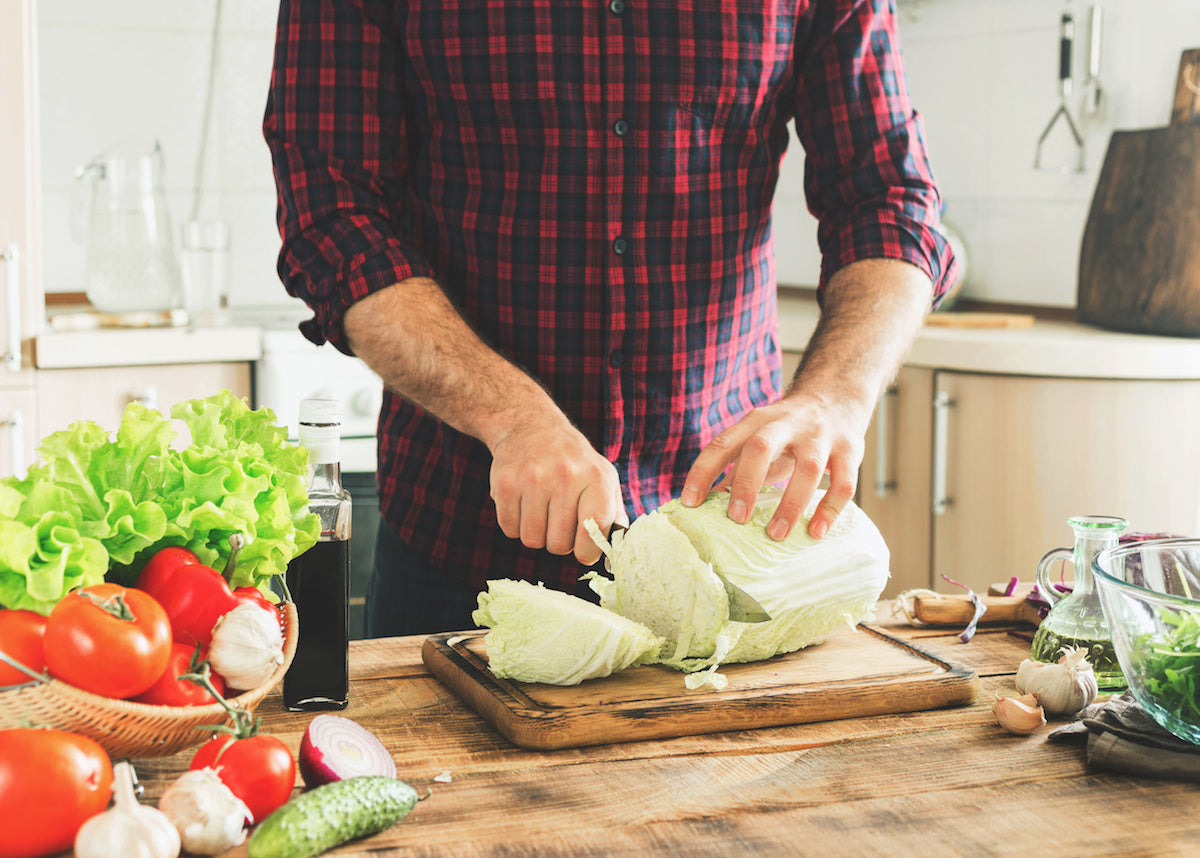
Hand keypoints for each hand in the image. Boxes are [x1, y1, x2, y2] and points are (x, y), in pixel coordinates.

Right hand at [488, 413, 626, 565]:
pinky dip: (515, 524)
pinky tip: (523, 502)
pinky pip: (509, 529)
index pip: (594, 528)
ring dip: (536, 534)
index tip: (584, 552)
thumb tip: (611, 561)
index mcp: (596, 477)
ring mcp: (532, 479)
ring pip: (532, 540)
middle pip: (559, 544)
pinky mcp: (504, 483)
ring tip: (541, 510)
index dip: (588, 550)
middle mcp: (565, 476)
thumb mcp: (602, 478)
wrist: (530, 426)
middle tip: (558, 521)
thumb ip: (612, 517)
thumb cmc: (573, 462)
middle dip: (558, 541)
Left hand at [680, 392, 864, 541]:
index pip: (723, 444)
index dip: (704, 472)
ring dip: (791, 504)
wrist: (836, 396)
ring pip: (808, 468)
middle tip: (737, 519)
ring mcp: (820, 436)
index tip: (689, 502)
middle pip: (762, 447)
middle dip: (747, 484)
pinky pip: (843, 482)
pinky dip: (830, 509)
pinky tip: (816, 531)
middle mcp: (786, 424)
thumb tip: (704, 502)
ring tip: (775, 534)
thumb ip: (735, 466)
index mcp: (756, 421)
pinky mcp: (850, 450)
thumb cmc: (788, 429)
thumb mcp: (758, 437)